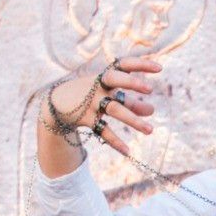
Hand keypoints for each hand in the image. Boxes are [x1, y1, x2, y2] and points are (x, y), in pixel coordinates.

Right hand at [40, 57, 162, 159]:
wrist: (56, 104)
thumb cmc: (90, 95)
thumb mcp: (108, 95)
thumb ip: (130, 102)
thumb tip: (151, 110)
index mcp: (105, 76)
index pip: (123, 64)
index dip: (140, 64)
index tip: (159, 68)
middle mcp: (98, 87)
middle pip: (115, 80)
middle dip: (132, 83)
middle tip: (150, 89)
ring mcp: (91, 102)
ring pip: (114, 109)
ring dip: (133, 120)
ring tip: (150, 130)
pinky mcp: (85, 119)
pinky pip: (102, 130)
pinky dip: (115, 141)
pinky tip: (127, 151)